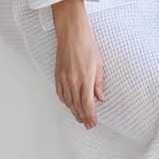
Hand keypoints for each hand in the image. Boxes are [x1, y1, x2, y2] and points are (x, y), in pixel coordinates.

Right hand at [52, 0, 104, 127]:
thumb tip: (100, 97)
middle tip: (87, 124)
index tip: (92, 123)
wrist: (71, 34)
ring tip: (79, 117)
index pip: (87, 104)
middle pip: (77, 105)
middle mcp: (73, 81)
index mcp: (85, 79)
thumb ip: (99, 83)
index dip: (90, 116)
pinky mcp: (57, 75)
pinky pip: (60, 93)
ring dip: (74, 111)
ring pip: (68, 101)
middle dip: (82, 117)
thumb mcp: (99, 64)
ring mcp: (64, 79)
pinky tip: (68, 104)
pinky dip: (64, 101)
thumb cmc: (87, 45)